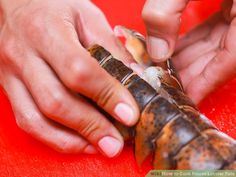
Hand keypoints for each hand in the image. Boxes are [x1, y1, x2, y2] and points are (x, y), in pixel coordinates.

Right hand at [0, 0, 138, 156]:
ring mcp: (11, 75)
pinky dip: (54, 138)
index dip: (106, 95)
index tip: (129, 115)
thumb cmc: (54, 6)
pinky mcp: (9, 88)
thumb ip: (110, 47)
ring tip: (99, 147)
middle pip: (56, 101)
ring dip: (71, 139)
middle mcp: (23, 55)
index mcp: (47, 31)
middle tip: (116, 143)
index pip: (78, 70)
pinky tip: (78, 142)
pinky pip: (27, 121)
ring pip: (37, 119)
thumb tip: (134, 78)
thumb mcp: (87, 16)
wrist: (17, 5)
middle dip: (90, 126)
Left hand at [142, 0, 235, 103]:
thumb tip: (157, 49)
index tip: (186, 97)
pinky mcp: (230, 2)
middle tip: (167, 83)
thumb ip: (167, 12)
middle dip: (191, 72)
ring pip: (216, 44)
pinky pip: (214, 29)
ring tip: (164, 68)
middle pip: (221, 57)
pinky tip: (173, 46)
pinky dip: (193, 40)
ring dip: (188, 57)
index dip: (207, 83)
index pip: (231, 60)